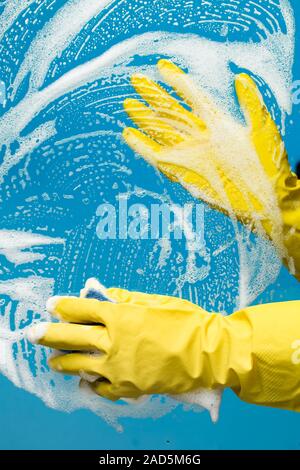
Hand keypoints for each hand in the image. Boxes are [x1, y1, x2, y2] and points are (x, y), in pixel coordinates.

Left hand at [27, 289, 227, 400]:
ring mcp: (118, 368)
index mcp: (119, 316)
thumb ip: (124, 299)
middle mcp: (113, 342)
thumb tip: (102, 295)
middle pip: (71, 337)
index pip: (81, 309)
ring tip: (56, 360)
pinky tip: (87, 379)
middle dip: (49, 334)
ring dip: (63, 361)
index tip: (52, 304)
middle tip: (34, 333)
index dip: (63, 305)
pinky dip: (91, 382)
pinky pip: (99, 387)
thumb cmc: (184, 322)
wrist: (207, 353)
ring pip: (78, 365)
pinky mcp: (127, 387)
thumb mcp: (154, 302)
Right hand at [123, 60, 299, 278]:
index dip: (177, 83)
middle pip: (172, 113)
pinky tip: (129, 134)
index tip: (161, 67)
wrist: (267, 196)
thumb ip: (251, 104)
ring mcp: (191, 154)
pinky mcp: (183, 172)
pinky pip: (158, 157)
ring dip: (145, 119)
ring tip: (129, 104)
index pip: (193, 98)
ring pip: (162, 132)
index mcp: (219, 124)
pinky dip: (143, 147)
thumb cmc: (269, 163)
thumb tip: (240, 78)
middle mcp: (201, 137)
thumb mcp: (262, 129)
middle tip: (136, 80)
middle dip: (154, 97)